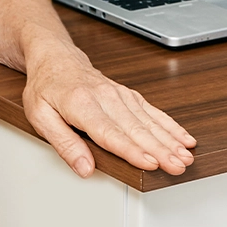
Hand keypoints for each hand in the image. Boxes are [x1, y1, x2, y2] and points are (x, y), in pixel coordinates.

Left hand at [0, 0, 196, 178]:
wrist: (56, 58)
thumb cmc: (46, 88)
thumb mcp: (40, 116)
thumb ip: (64, 143)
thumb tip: (84, 167)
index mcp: (81, 104)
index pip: (111, 133)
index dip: (132, 150)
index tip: (150, 163)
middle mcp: (105, 97)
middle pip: (137, 128)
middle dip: (161, 149)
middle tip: (177, 166)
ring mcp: (120, 95)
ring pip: (149, 121)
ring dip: (170, 139)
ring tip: (186, 156)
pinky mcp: (129, 95)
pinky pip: (153, 111)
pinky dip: (170, 125)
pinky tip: (183, 138)